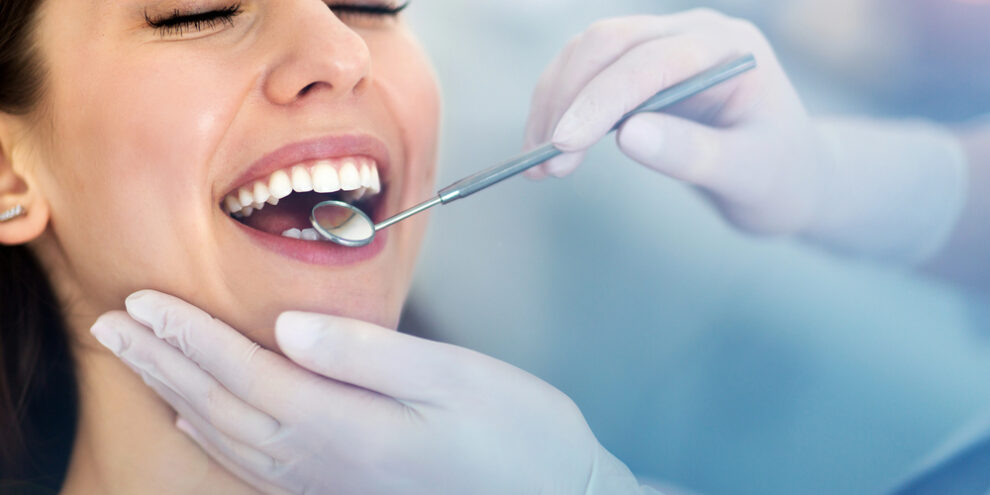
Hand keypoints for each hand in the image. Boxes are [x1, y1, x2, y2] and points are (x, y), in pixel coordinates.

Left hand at [90, 290, 648, 494]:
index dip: (192, 337)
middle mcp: (328, 462)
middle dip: (165, 364)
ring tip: (141, 363)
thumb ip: (368, 354)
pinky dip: (217, 440)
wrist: (556, 492)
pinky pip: (258, 467)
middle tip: (115, 327)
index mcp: (350, 428)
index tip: (145, 303)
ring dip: (178, 395)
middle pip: (224, 409)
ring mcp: (333, 481)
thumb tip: (289, 328)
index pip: (248, 375)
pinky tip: (201, 423)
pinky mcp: (345, 486)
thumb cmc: (516, 432)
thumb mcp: (454, 378)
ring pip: (231, 438)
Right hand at [524, 10, 824, 235]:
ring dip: (554, 104)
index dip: (600, 99)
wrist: (790, 175)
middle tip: (544, 164)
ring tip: (539, 167)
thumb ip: (693, 154)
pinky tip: (548, 150)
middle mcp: (692, 34)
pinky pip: (587, 74)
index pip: (650, 62)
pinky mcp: (642, 68)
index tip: (563, 145)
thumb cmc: (779, 176)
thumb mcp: (749, 175)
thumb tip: (628, 136)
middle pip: (607, 44)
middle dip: (567, 100)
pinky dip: (560, 108)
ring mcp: (664, 45)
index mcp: (727, 48)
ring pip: (587, 54)